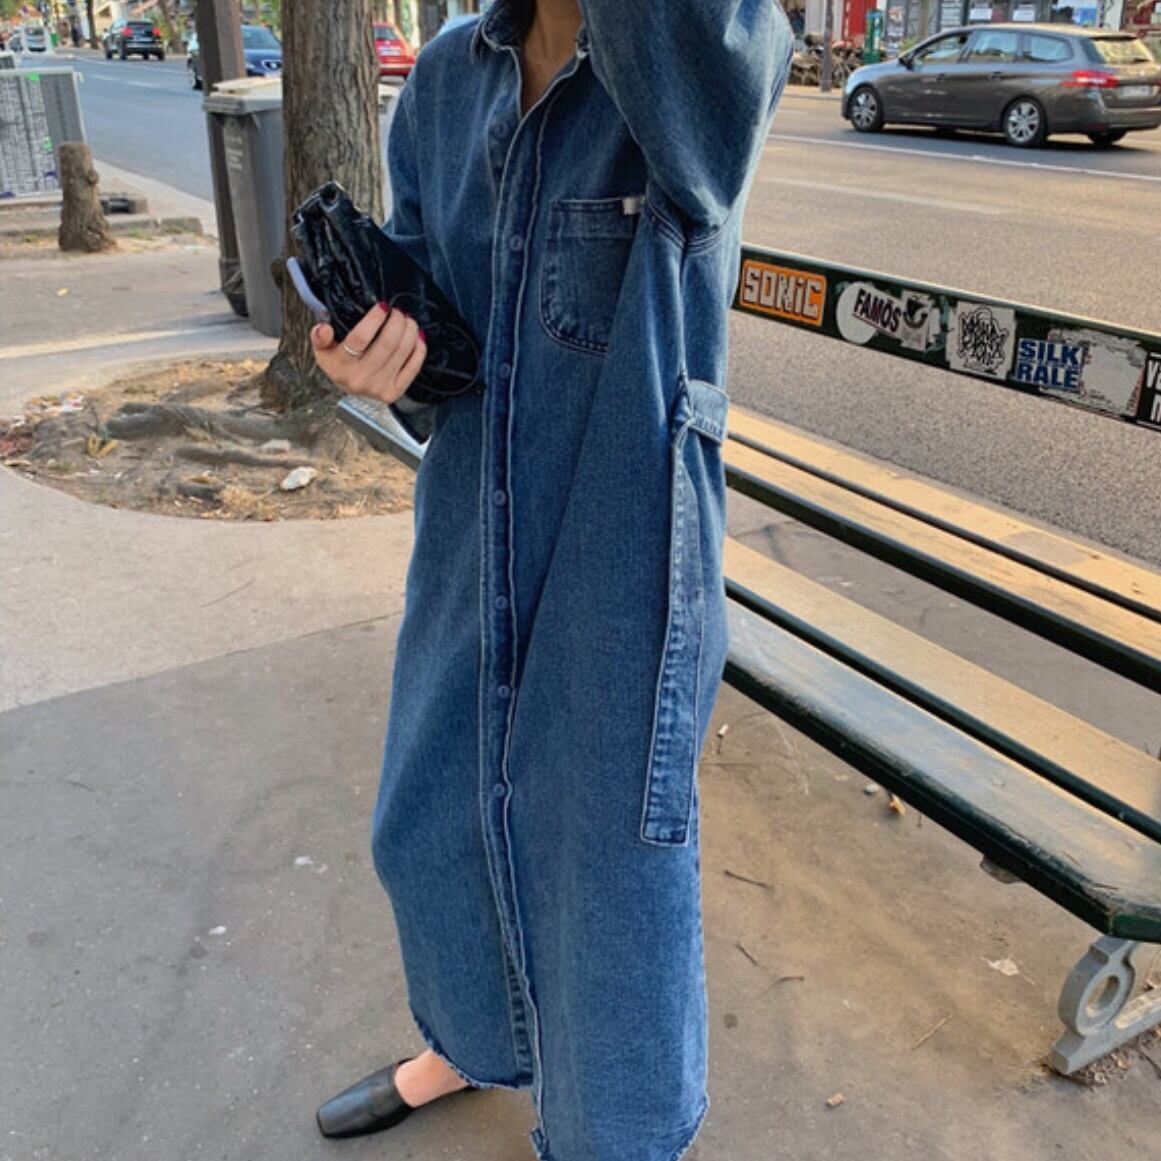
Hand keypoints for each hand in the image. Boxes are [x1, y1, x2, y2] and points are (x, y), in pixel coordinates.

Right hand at [311, 302, 426, 405]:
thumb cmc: (339, 363)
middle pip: (387, 343)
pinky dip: (419, 349)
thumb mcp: (323, 350)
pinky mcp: (394, 393)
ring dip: (410, 331)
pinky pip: (413, 367)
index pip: (360, 338)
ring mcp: (379, 388)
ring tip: (408, 320)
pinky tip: (417, 336)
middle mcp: (361, 379)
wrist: (352, 389)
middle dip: (397, 321)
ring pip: (402, 352)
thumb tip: (323, 328)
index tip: (382, 306)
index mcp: (341, 366)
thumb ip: (320, 337)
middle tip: (398, 311)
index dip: (375, 319)